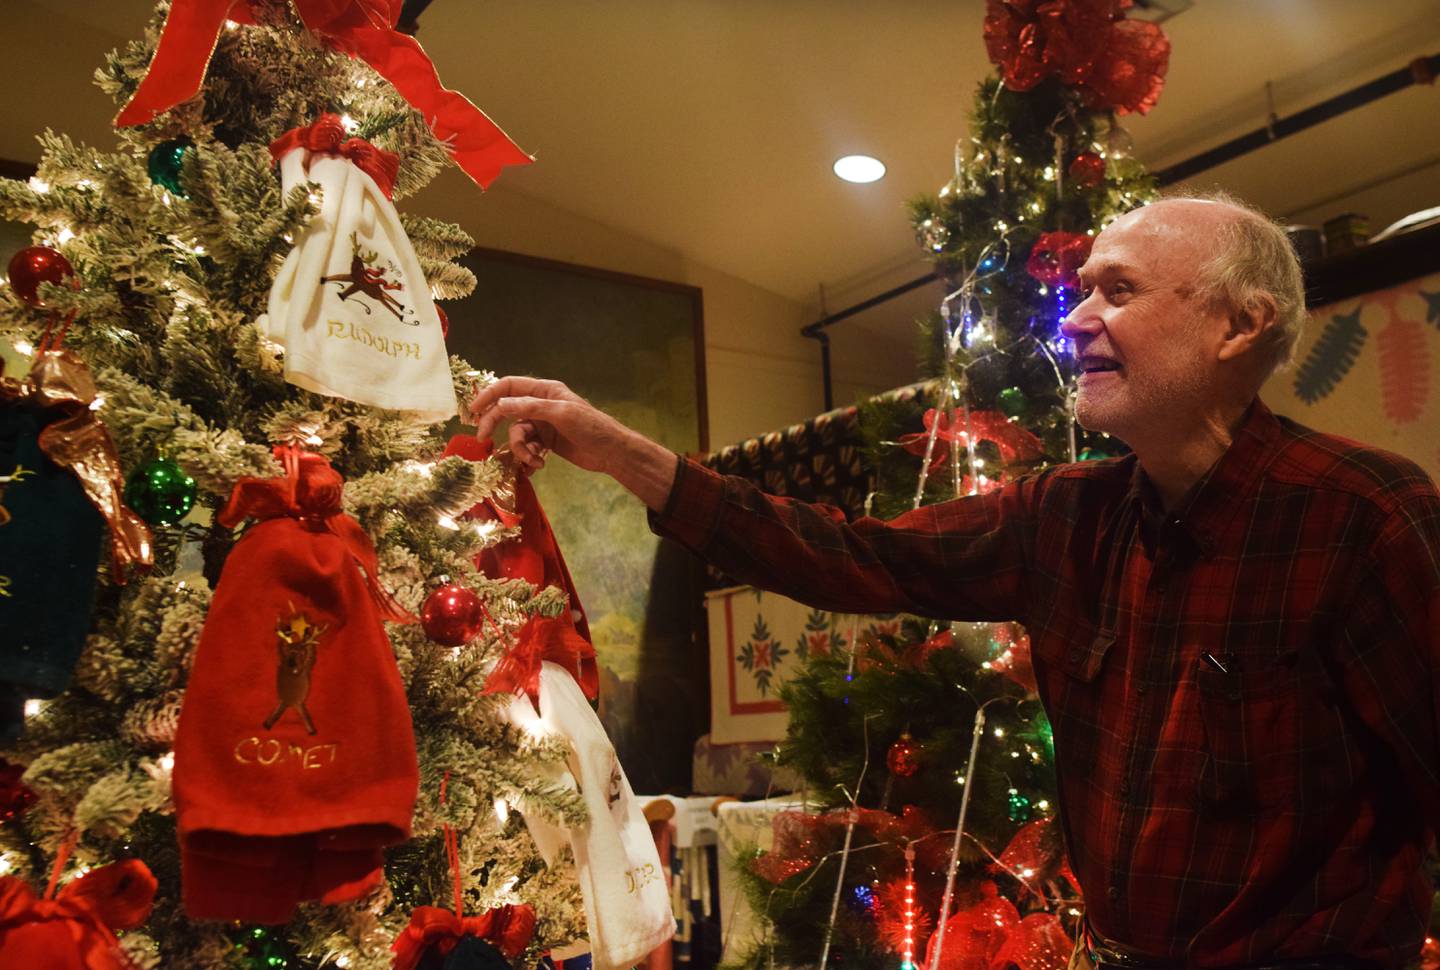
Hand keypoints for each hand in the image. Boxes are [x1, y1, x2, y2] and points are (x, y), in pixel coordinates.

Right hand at [466, 376, 679, 509]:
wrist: (610, 452)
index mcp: (545, 390)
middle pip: (507, 411)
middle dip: (495, 424)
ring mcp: (542, 425)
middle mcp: (541, 405)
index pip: (510, 386)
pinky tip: (539, 465)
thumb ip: (531, 407)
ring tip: (534, 460)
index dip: (489, 395)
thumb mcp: (561, 414)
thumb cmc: (591, 427)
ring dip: (520, 449)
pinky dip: (529, 458)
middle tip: (483, 439)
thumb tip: (501, 404)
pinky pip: (526, 448)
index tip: (474, 410)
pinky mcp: (546, 443)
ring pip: (517, 434)